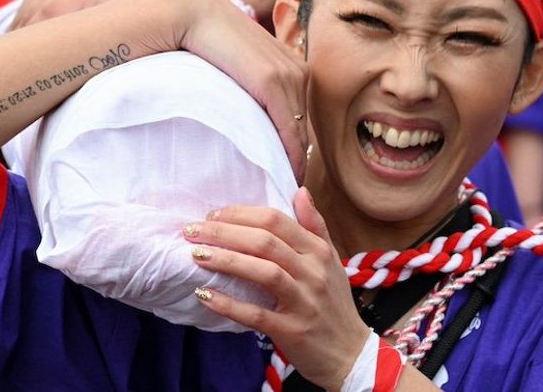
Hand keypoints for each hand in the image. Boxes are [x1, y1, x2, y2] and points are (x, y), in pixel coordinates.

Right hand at [158, 0, 308, 174]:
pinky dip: (290, 150)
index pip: (298, 106)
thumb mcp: (228, 63)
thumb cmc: (194, 39)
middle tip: (290, 183)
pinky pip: (287, 123)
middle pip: (302, 118)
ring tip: (287, 184)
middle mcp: (291, 62)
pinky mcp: (272, 79)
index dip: (295, 138)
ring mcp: (285, 69)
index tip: (290, 169)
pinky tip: (287, 171)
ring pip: (298, 125)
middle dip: (298, 150)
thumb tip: (243, 116)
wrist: (184, 10)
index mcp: (284, 57)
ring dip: (295, 157)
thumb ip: (243, 82)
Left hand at [185, 189, 365, 389]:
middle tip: (193, 230)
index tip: (214, 215)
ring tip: (197, 255)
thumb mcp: (330, 260)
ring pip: (264, 272)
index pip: (277, 220)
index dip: (241, 214)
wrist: (350, 352)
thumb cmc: (334, 304)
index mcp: (318, 251)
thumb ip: (314, 225)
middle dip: (225, 232)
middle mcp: (313, 272)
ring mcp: (303, 302)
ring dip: (226, 261)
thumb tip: (300, 191)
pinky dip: (230, 304)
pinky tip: (205, 295)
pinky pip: (257, 315)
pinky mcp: (292, 331)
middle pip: (265, 242)